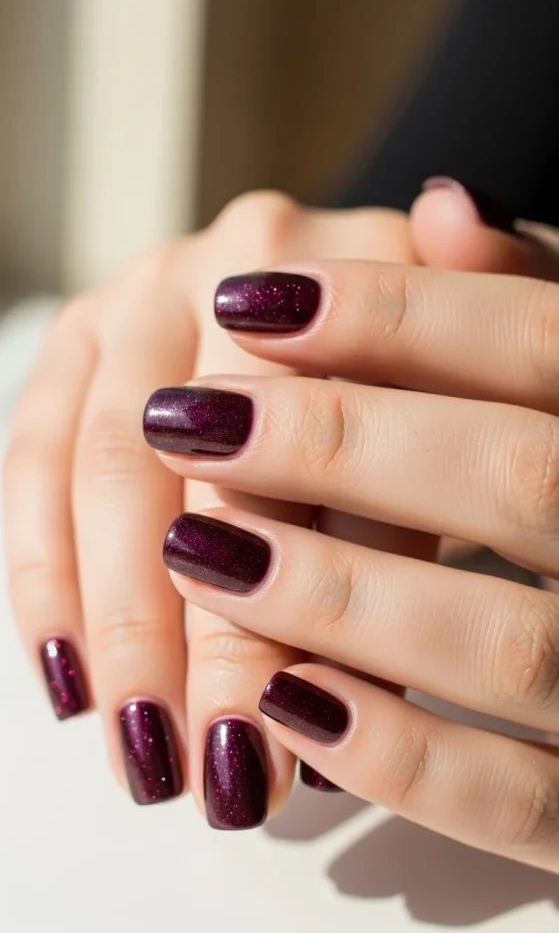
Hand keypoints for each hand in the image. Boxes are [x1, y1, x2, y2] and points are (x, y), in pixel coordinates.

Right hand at [4, 182, 553, 825]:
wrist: (369, 288)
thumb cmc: (435, 382)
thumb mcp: (474, 422)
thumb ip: (414, 521)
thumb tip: (313, 699)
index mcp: (355, 272)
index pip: (302, 457)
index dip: (280, 614)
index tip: (276, 749)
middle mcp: (237, 265)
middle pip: (187, 462)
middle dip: (181, 635)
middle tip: (200, 771)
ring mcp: (144, 292)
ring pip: (96, 464)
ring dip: (106, 620)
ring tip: (135, 746)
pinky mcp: (83, 333)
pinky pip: (32, 452)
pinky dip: (41, 569)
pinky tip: (66, 670)